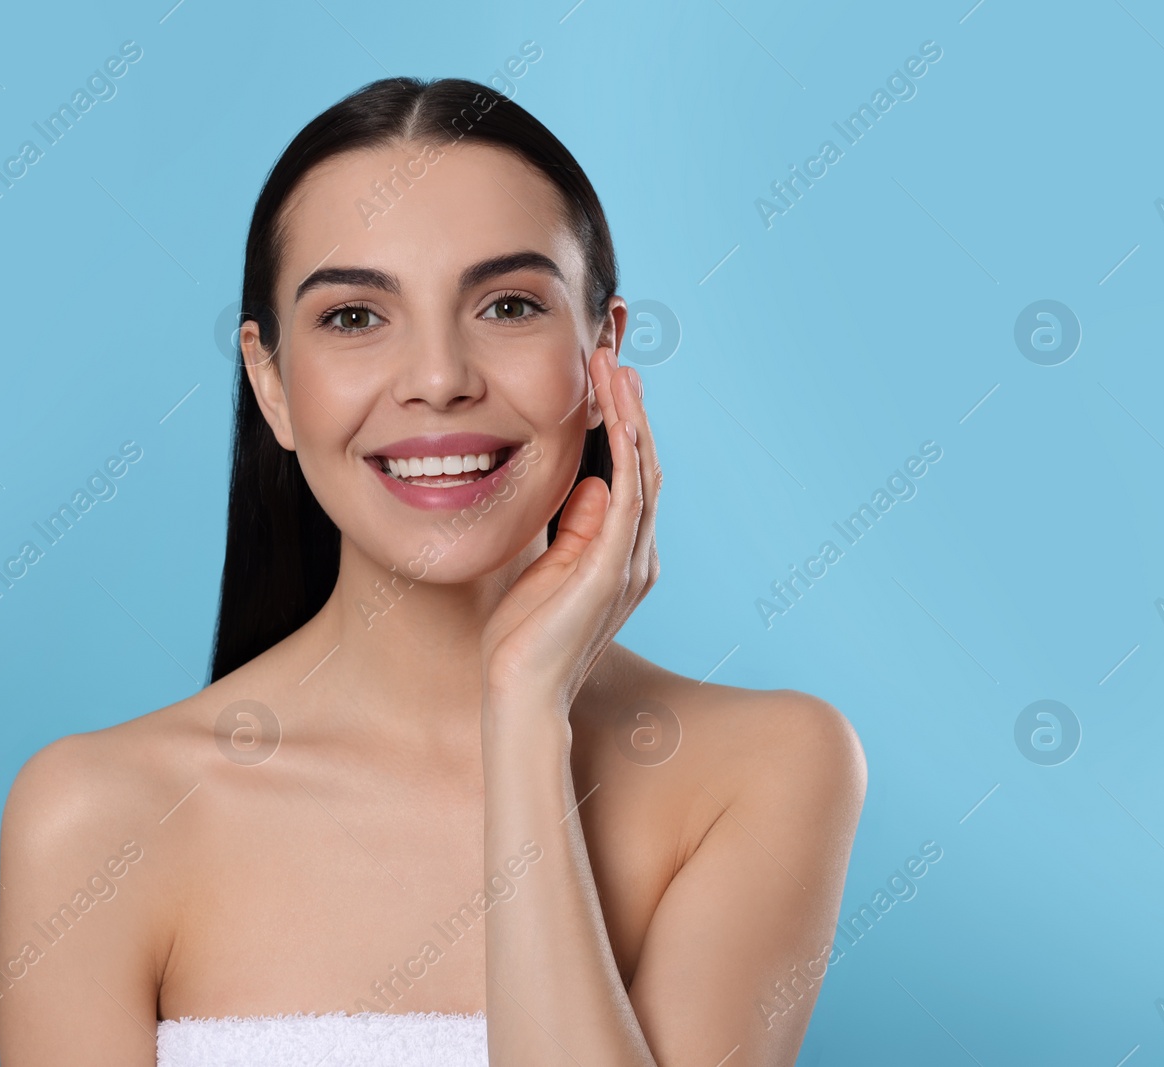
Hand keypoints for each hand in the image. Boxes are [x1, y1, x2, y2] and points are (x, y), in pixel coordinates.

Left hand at [480, 342, 661, 709]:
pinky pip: (628, 499)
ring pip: (642, 472)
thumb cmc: (522, 640)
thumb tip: (591, 483)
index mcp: (621, 556)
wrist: (518, 693)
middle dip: (630, 408)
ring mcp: (629, 563)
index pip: (631, 476)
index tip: (604, 379)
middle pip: (645, 465)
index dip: (622, 425)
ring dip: (630, 416)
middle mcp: (637, 557)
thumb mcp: (545, 568)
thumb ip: (571, 530)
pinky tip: (619, 417)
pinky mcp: (611, 570)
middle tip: (613, 357)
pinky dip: (627, 454)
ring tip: (615, 368)